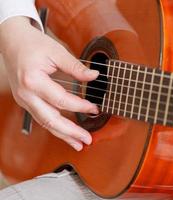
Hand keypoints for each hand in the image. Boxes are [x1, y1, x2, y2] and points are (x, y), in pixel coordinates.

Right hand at [0, 17, 98, 150]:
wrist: (11, 40)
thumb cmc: (32, 44)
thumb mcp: (56, 52)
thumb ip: (76, 67)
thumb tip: (93, 76)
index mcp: (33, 80)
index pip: (61, 100)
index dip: (80, 106)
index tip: (94, 109)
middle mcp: (26, 94)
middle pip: (51, 120)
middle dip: (71, 132)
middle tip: (87, 140)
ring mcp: (24, 100)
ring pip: (45, 123)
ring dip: (63, 135)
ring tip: (78, 143)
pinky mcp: (26, 101)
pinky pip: (42, 118)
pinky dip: (55, 127)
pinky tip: (65, 132)